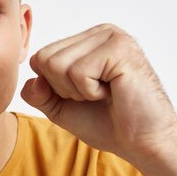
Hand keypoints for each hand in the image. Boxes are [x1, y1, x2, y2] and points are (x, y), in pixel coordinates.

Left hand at [20, 24, 176, 161]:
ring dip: (77, 91)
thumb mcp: (61, 108)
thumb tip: (32, 80)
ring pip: (57, 64)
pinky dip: (90, 91)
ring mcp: (112, 37)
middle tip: (96, 96)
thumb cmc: (107, 123)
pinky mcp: (120, 49)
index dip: (54, 87)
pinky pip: (78, 72)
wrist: (144, 143)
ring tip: (105, 94)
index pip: (41, 57)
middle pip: (45, 59)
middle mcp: (100, 32)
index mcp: (87, 40)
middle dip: (64, 88)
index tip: (84, 95)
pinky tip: (114, 92)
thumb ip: (38, 94)